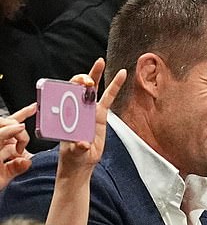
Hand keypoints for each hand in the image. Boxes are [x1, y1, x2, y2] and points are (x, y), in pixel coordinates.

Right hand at [0, 103, 36, 189]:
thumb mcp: (6, 175)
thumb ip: (18, 167)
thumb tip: (28, 161)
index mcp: (1, 144)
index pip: (11, 125)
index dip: (23, 113)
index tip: (35, 107)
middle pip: (6, 121)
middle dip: (17, 120)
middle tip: (23, 130)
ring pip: (3, 124)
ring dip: (14, 127)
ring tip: (20, 131)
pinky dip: (8, 131)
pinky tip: (18, 128)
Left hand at [58, 58, 125, 174]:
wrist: (81, 162)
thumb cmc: (72, 157)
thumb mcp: (73, 153)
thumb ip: (77, 147)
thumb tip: (83, 143)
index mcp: (67, 114)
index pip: (67, 93)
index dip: (73, 85)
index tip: (80, 84)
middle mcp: (77, 109)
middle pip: (79, 87)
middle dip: (84, 77)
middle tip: (92, 71)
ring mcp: (89, 111)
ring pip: (93, 90)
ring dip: (96, 75)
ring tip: (100, 61)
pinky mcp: (100, 115)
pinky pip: (108, 99)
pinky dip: (115, 87)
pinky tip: (121, 75)